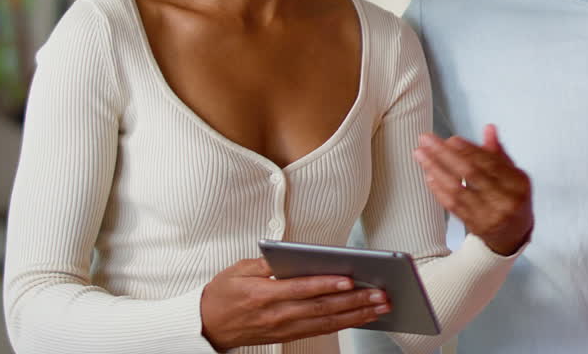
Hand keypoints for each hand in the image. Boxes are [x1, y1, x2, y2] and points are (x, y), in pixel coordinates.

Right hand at [199, 257, 389, 350]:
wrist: (207, 326)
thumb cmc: (223, 294)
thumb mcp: (238, 270)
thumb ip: (268, 261)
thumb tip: (295, 253)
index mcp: (262, 295)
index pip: (301, 289)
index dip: (326, 285)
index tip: (350, 279)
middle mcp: (276, 315)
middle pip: (321, 307)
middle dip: (354, 301)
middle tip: (379, 293)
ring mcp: (283, 328)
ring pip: (326, 322)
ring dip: (356, 314)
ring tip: (380, 306)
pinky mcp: (288, 335)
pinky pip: (321, 330)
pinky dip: (344, 323)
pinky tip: (362, 316)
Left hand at [413, 124, 532, 255]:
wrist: (513, 234)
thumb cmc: (513, 200)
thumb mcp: (513, 175)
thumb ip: (498, 153)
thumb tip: (489, 129)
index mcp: (517, 183)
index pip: (489, 162)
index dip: (468, 149)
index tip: (450, 139)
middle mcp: (504, 199)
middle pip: (470, 173)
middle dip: (445, 154)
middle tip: (427, 140)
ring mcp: (488, 214)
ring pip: (457, 189)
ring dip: (436, 169)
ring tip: (421, 154)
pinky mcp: (474, 225)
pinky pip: (452, 205)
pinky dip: (438, 189)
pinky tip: (429, 175)